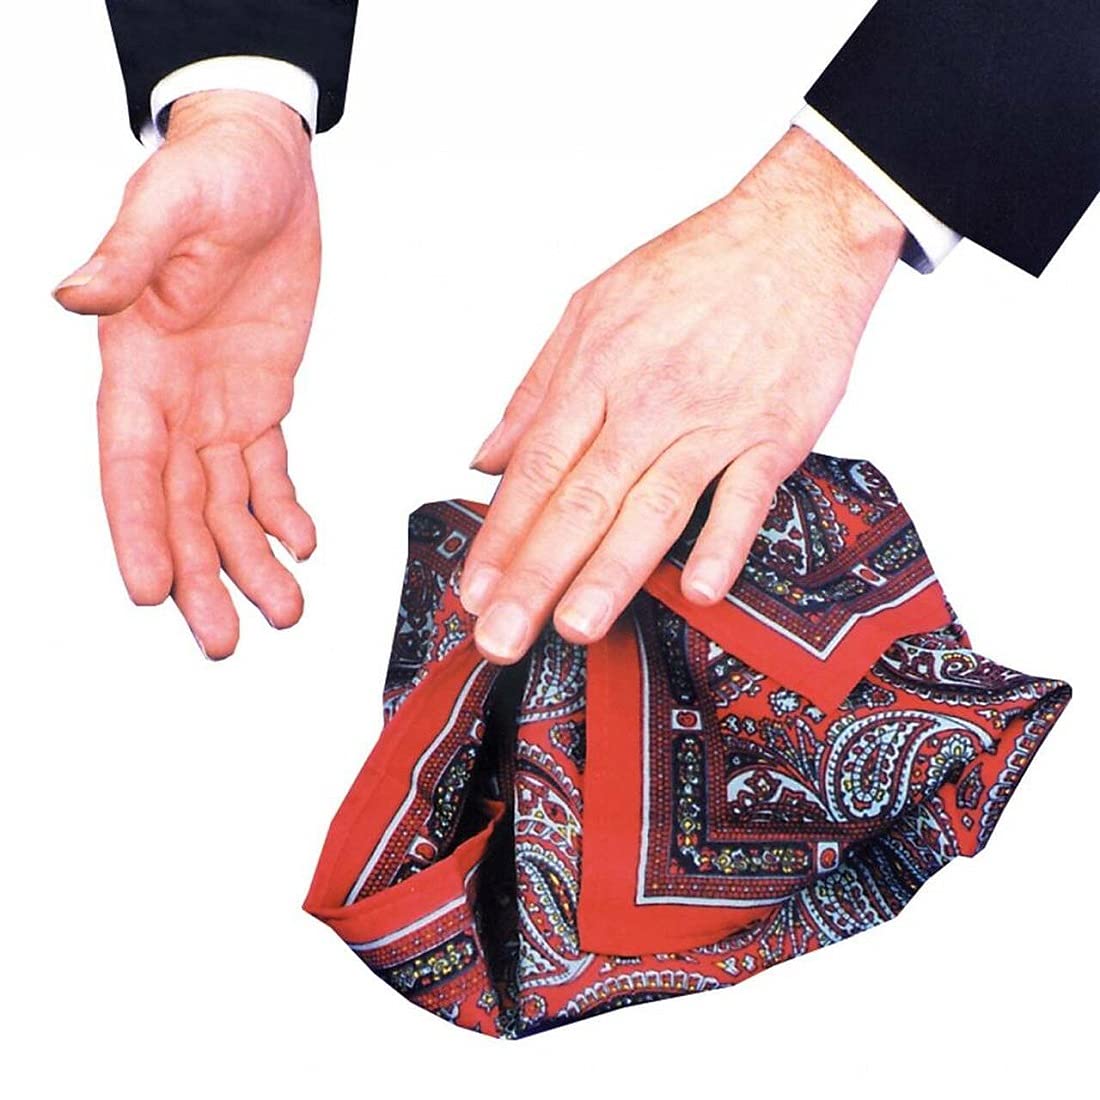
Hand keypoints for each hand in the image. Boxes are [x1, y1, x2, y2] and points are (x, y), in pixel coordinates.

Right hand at [54, 91, 319, 658]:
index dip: (138, 529)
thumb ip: (127, 255)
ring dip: (249, 557)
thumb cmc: (212, 174)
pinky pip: (267, 468)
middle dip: (199, 571)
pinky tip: (298, 542)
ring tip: (280, 608)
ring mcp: (215, 401)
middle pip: (178, 504)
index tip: (151, 587)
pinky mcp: (260, 395)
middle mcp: (171, 395)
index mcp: (137, 360)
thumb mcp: (170, 205)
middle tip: (219, 635)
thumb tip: (74, 293)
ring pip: (225, 501)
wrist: (265, 163)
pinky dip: (282, 509)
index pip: (130, 464)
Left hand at [460, 126, 906, 663]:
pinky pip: (746, 494)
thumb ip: (536, 387)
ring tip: (576, 626)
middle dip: (535, 576)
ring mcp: (712, 420)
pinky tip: (699, 588)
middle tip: (502, 635)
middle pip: (580, 501)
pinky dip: (724, 541)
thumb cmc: (696, 268)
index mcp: (597, 372)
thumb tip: (489, 454)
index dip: (501, 536)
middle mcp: (647, 402)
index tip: (475, 590)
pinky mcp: (773, 432)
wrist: (797, 231)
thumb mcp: (592, 307)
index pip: (535, 469)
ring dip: (613, 571)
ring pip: (653, 506)